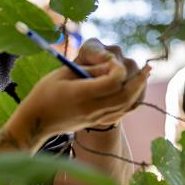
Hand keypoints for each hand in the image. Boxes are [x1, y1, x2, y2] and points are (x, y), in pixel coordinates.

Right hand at [18, 38, 150, 137]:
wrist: (37, 121)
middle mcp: (91, 109)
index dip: (118, 69)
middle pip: (124, 96)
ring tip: (145, 75)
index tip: (113, 61)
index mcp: (80, 94)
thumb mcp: (62, 73)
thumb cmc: (45, 92)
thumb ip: (88, 69)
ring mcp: (95, 118)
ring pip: (126, 106)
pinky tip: (135, 90)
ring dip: (139, 90)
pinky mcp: (97, 123)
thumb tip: (111, 64)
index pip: (111, 82)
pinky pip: (122, 114)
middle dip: (138, 80)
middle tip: (147, 67)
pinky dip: (132, 101)